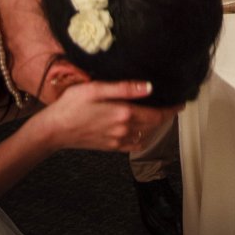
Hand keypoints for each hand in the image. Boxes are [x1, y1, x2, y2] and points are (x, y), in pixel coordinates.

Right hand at [35, 80, 182, 153]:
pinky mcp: (110, 147)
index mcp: (123, 114)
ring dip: (154, 125)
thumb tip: (149, 87)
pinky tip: (139, 128)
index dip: (172, 109)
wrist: (53, 130)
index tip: (181, 102)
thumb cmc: (72, 105)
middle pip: (154, 124)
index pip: (157, 114)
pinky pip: (133, 144)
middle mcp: (124, 130)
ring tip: (157, 112)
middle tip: (172, 104)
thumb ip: (124, 88)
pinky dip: (142, 137)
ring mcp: (117, 141)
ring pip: (145, 134)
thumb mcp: (97, 88)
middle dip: (165, 115)